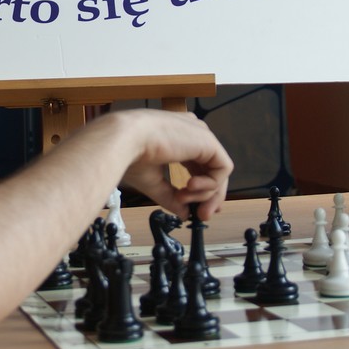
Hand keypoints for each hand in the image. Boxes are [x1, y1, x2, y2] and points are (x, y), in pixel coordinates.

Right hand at [108, 109, 232, 220]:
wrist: (125, 140)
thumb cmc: (130, 154)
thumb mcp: (153, 180)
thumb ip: (171, 196)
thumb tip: (184, 213)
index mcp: (178, 136)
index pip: (199, 162)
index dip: (202, 186)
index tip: (197, 207)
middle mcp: (192, 133)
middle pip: (212, 168)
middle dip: (209, 196)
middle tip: (200, 214)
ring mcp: (202, 135)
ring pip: (219, 171)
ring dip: (204, 193)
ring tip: (182, 197)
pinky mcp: (209, 141)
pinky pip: (223, 169)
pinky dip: (210, 185)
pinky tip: (190, 187)